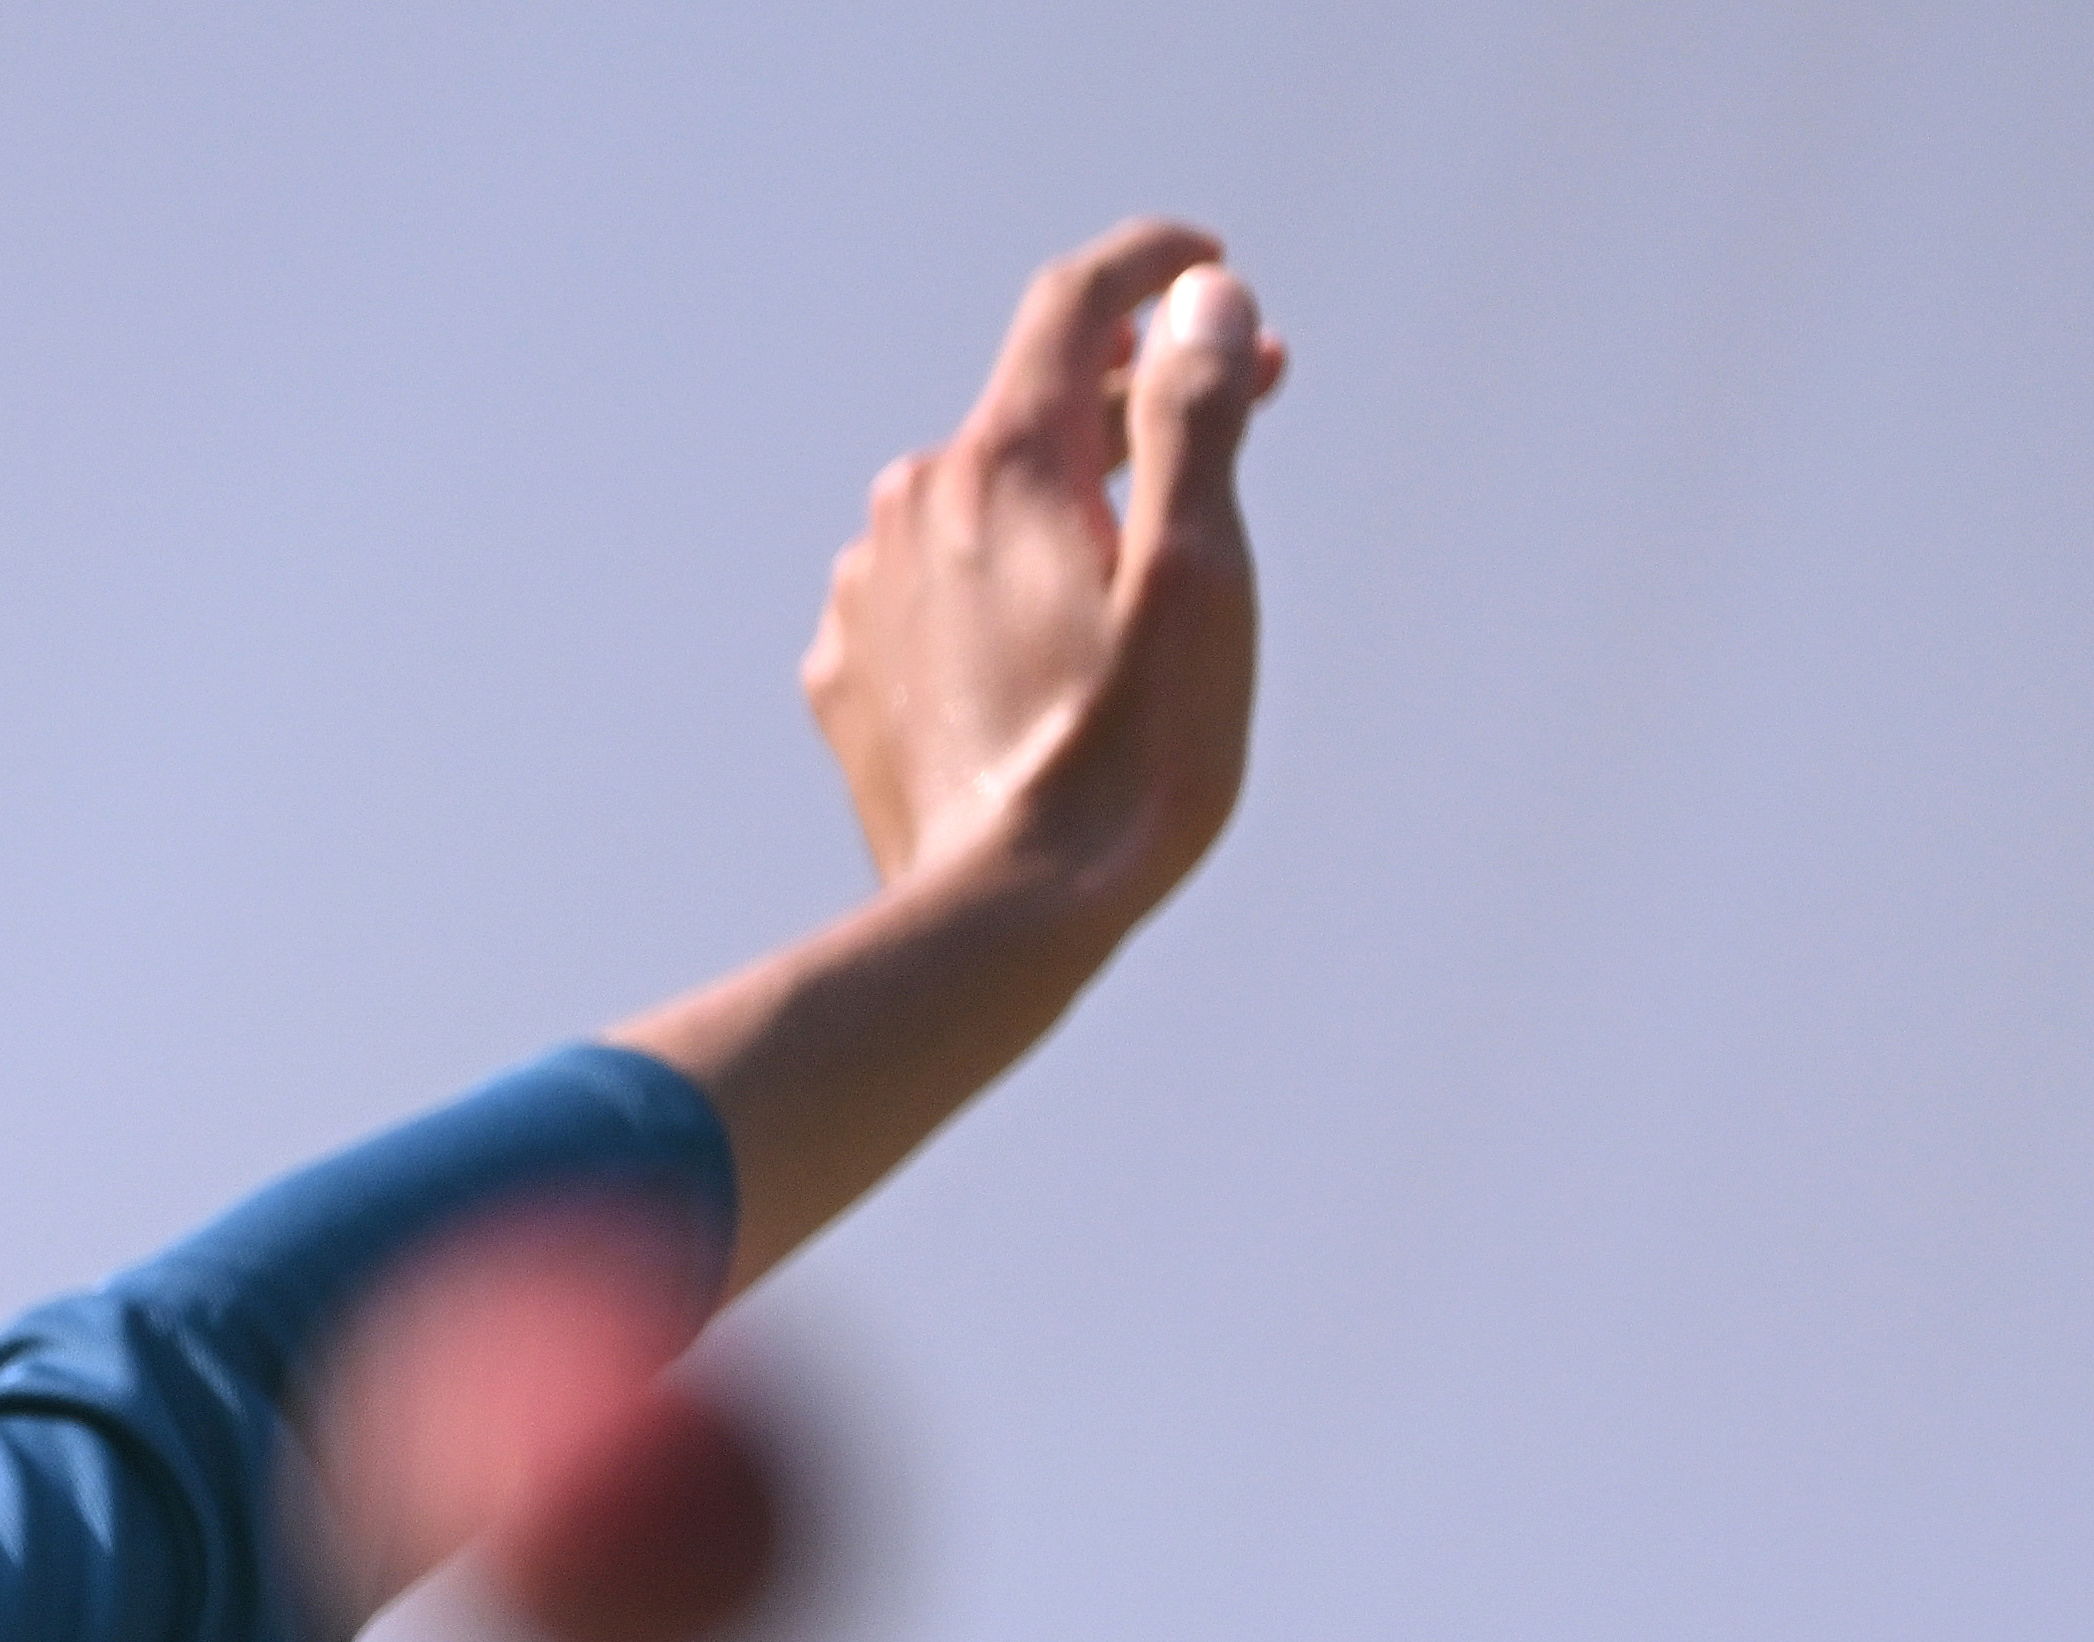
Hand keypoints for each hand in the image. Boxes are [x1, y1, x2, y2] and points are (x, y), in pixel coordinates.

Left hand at [802, 221, 1282, 921]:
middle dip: (1139, 391)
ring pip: (981, 505)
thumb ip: (1194, 418)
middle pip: (1034, 407)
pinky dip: (1000, 586)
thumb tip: (1198, 300)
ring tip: (1149, 550)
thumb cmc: (1127, 760)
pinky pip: (935, 594)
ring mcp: (868, 596)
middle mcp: (913, 507)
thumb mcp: (1199, 574)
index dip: (1150, 266)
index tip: (1208, 270)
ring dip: (1067, 499)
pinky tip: (1056, 648)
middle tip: (1243, 400)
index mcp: (1004, 464)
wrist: (1003, 923)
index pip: (1074, 304)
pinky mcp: (851, 680)